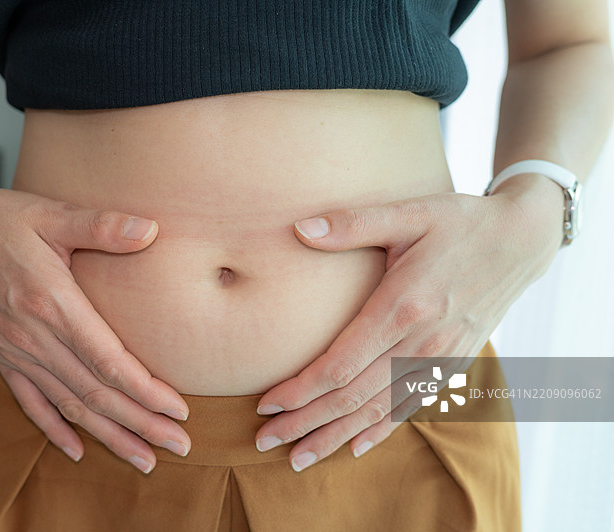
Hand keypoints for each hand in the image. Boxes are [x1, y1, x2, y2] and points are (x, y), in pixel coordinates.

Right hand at [0, 187, 190, 473]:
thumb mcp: (51, 214)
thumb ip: (101, 226)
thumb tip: (151, 229)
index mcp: (53, 304)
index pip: (109, 363)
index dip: (146, 391)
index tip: (178, 410)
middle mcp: (34, 337)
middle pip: (96, 394)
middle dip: (141, 424)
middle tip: (179, 446)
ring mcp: (15, 351)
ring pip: (69, 406)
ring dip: (108, 435)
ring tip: (143, 459)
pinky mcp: (1, 355)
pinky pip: (29, 402)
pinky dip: (54, 429)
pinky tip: (75, 451)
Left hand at [256, 181, 562, 470]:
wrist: (522, 239)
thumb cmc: (460, 222)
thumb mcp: (408, 213)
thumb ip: (351, 224)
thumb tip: (298, 228)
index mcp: (401, 306)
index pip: (339, 366)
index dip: (299, 391)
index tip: (266, 405)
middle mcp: (421, 342)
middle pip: (352, 397)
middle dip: (305, 422)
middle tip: (265, 441)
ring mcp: (440, 357)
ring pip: (379, 411)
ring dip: (336, 436)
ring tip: (299, 457)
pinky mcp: (454, 362)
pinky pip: (412, 406)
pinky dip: (382, 431)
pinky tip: (356, 447)